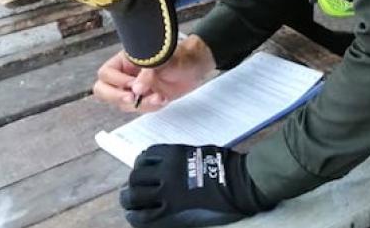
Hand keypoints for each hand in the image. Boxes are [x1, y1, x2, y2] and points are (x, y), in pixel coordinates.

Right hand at [92, 36, 216, 112]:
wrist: (195, 67)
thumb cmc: (180, 57)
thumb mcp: (166, 60)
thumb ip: (150, 72)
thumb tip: (136, 88)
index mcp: (126, 60)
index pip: (106, 73)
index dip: (117, 82)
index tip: (133, 85)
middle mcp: (126, 74)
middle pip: (103, 90)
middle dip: (117, 97)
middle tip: (133, 99)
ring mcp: (134, 88)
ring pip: (122, 103)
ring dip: (140, 104)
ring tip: (159, 97)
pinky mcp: (144, 98)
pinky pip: (138, 109)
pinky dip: (149, 107)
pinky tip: (162, 99)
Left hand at [121, 145, 272, 226]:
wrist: (239, 183)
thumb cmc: (226, 166)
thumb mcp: (199, 152)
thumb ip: (181, 158)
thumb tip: (167, 165)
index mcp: (173, 153)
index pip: (145, 157)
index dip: (141, 166)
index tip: (143, 172)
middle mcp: (166, 170)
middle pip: (136, 177)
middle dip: (132, 185)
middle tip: (133, 192)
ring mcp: (168, 191)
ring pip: (134, 195)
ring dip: (130, 200)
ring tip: (130, 205)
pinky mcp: (172, 210)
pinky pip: (144, 215)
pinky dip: (136, 216)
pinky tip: (135, 216)